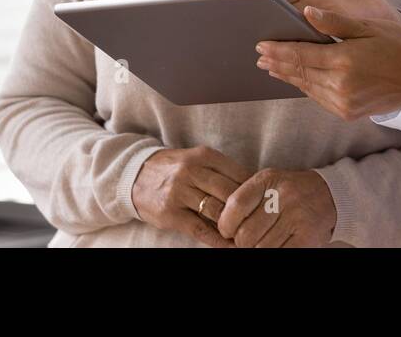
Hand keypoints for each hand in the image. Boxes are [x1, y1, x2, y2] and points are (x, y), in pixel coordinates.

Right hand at [131, 146, 252, 246]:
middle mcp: (191, 171)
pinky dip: (217, 239)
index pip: (238, 173)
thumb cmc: (175, 168)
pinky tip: (229, 244)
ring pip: (217, 211)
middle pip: (230, 193)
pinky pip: (200, 229)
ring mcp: (179, 193)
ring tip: (248, 234)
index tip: (265, 202)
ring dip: (234, 225)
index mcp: (203, 156)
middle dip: (247, 209)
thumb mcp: (197, 159)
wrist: (135, 175)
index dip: (254, 191)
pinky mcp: (170, 214)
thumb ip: (221, 170)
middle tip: (261, 221)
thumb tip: (253, 187)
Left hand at [216, 168, 336, 247]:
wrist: (330, 194)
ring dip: (258, 249)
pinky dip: (273, 252)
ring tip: (264, 241)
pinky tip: (275, 245)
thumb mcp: (268, 184)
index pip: (236, 205)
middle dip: (241, 242)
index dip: (226, 224)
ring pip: (260, 248)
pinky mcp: (307, 236)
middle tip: (247, 240)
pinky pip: (279, 253)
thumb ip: (245, 201)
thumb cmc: (290, 193)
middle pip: (245, 234)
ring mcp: (296, 216)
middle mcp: (283, 195)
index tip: (228, 230)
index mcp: (268, 179)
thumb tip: (220, 230)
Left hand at [256, 6, 400, 119]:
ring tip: (273, 67)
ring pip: (307, 87)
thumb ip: (334, 22)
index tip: (261, 46)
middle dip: (277, 64)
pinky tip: (299, 79)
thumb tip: (306, 12)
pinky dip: (306, 87)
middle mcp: (340, 86)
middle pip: (299, 73)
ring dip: (288, 76)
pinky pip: (319, 98)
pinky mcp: (347, 112)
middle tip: (260, 56)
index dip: (278, 51)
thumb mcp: (366, 27)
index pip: (300, 56)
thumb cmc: (397, 46)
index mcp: (343, 61)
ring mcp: (343, 102)